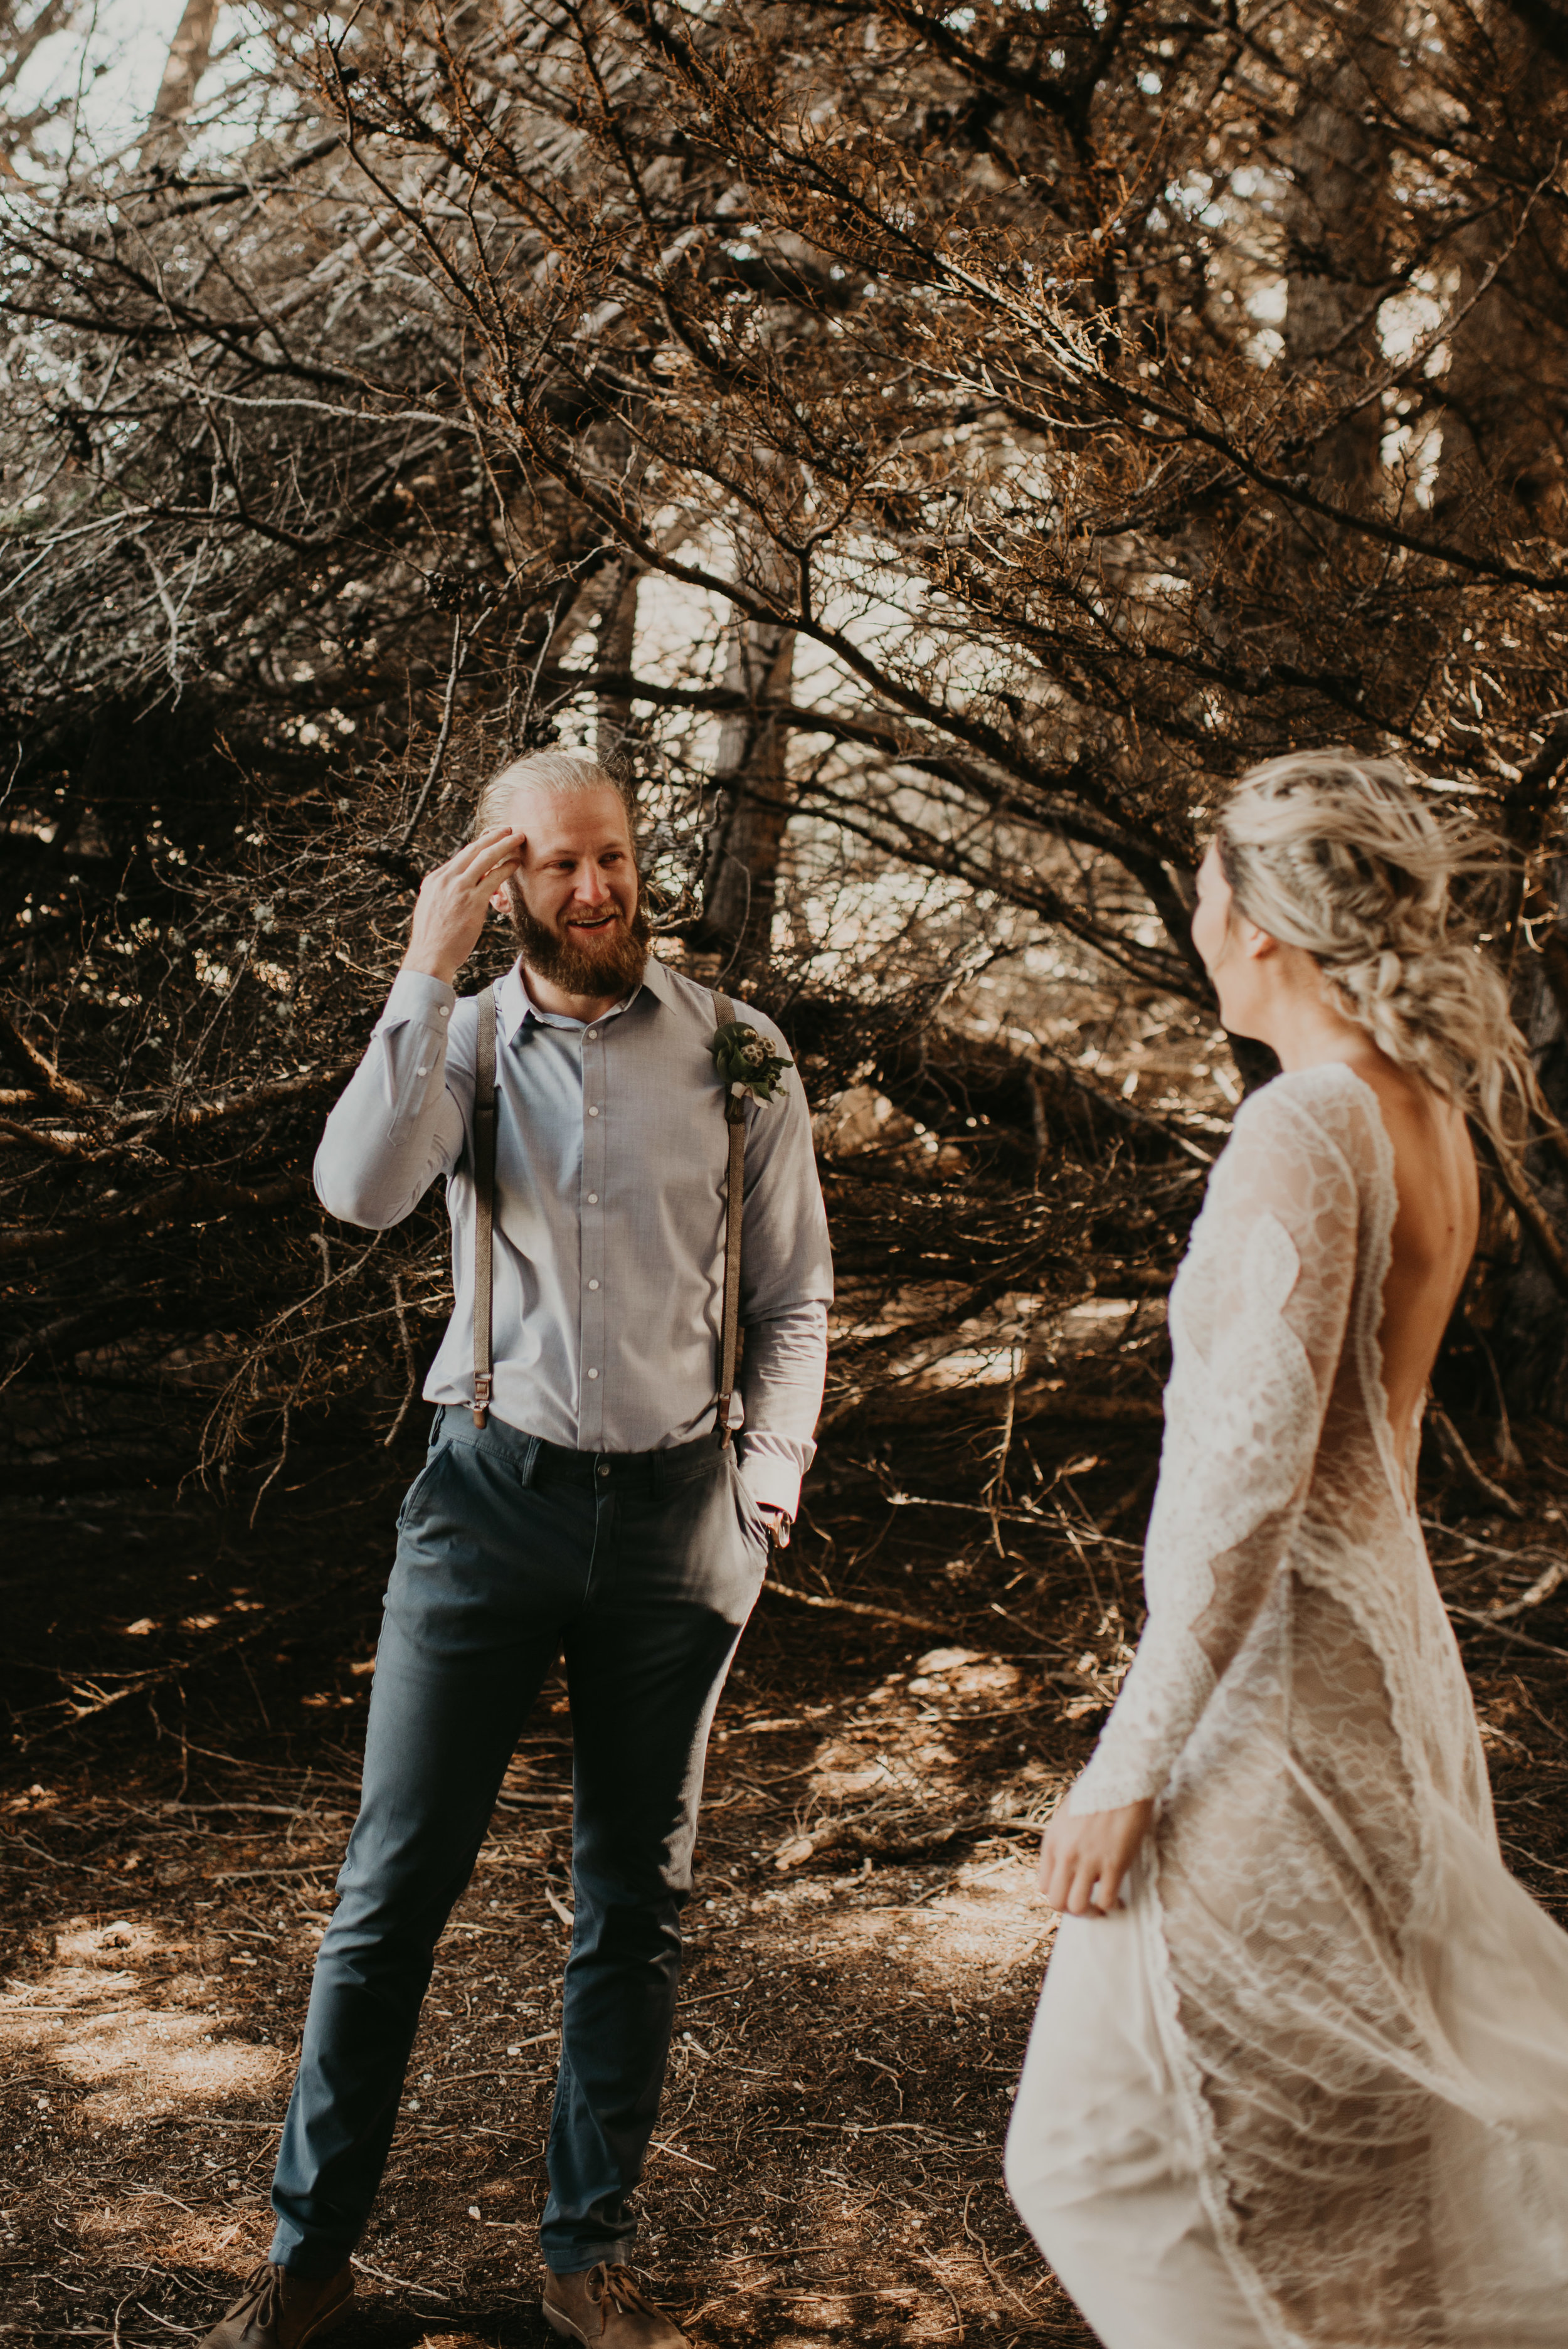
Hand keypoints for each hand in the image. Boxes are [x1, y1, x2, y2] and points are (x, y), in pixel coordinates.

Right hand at [401, 826, 524, 985]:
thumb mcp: (432, 909)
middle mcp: (445, 879)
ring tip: (518, 838)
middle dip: (493, 837)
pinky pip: (494, 878)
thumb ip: (445, 896)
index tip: (491, 840)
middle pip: (473, 850)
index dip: (479, 846)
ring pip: (485, 858)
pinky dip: (507, 867)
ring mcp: (459, 889)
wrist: (429, 956)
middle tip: (508, 829)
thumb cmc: (433, 940)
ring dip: (504, 845)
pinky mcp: (472, 902)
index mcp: (434, 880)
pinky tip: (517, 862)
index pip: (460, 857)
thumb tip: (457, 893)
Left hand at [1035, 1796, 1153, 1916]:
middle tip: (1087, 1908)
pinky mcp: (1113, 1863)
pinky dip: (1112, 1905)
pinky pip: (1106, 1900)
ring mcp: (1089, 1860)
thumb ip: (1063, 1841)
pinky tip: (1118, 1899)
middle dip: (1072, 1911)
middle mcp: (1066, 1854)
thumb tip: (1067, 1862)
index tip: (1073, 1893)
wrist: (1122, 1779)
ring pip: (1078, 1906)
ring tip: (1102, 1907)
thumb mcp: (1066, 1816)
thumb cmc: (1097, 1793)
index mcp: (1052, 1842)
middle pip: (1056, 1901)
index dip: (1059, 1895)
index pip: (1044, 1886)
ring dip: (1091, 1913)